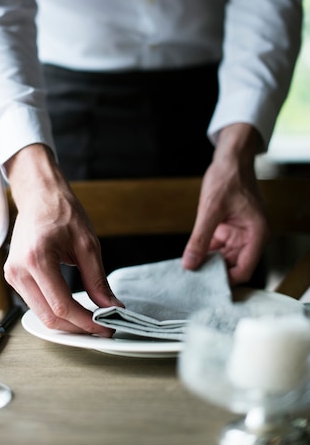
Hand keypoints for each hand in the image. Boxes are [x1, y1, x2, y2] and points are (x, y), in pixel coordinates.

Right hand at [4, 144, 122, 333]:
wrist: (39, 195)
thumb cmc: (61, 212)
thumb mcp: (87, 244)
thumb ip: (98, 280)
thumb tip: (111, 307)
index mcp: (37, 259)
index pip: (62, 305)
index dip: (86, 322)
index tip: (106, 326)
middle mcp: (19, 270)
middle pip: (49, 316)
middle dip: (77, 327)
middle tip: (102, 327)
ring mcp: (12, 275)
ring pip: (41, 314)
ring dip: (66, 321)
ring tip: (91, 319)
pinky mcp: (13, 276)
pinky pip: (35, 303)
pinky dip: (55, 310)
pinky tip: (74, 308)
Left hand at [182, 124, 269, 283]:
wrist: (230, 159)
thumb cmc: (227, 178)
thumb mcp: (210, 210)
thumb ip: (200, 239)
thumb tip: (189, 263)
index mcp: (256, 234)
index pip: (243, 270)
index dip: (225, 281)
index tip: (204, 285)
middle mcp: (252, 238)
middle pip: (233, 267)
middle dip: (213, 272)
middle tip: (191, 280)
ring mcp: (241, 234)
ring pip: (224, 259)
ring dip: (208, 263)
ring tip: (188, 270)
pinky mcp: (230, 230)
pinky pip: (218, 248)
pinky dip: (206, 252)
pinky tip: (191, 256)